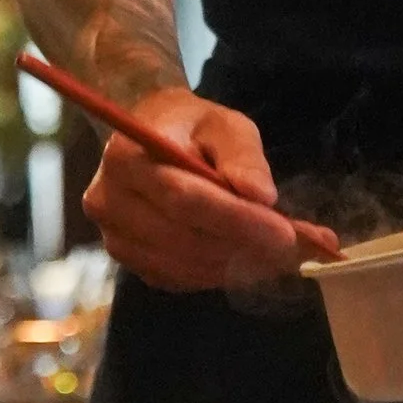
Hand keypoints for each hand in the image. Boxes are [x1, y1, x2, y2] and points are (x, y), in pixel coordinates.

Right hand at [81, 88, 337, 294]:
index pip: (185, 198)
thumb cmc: (190, 127)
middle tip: (294, 247)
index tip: (286, 233)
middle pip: (185, 238)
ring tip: (276, 251)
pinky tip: (243, 256)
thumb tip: (262, 197)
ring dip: (236, 264)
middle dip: (245, 246)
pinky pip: (179, 278)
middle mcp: (109, 200)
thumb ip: (244, 157)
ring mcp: (113, 236)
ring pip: (184, 264)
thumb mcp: (224, 124)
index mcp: (128, 156)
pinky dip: (217, 273)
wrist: (148, 137)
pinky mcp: (126, 260)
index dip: (237, 220)